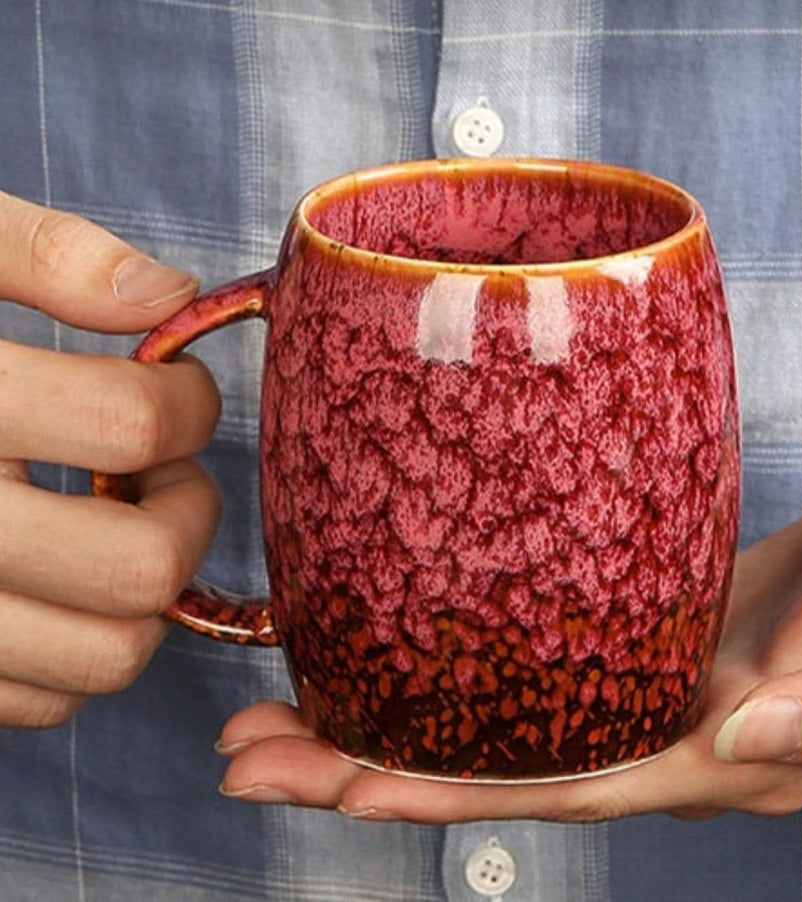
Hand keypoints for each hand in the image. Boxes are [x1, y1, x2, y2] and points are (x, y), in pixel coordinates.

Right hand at [0, 191, 220, 726]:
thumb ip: (44, 255)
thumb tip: (168, 296)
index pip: (129, 422)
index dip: (189, 398)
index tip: (177, 385)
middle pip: (140, 566)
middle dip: (187, 509)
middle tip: (161, 467)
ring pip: (108, 654)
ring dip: (150, 591)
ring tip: (118, 522)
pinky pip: (46, 699)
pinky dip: (84, 644)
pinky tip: (63, 579)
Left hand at [217, 479, 801, 820]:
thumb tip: (738, 738)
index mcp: (715, 753)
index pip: (552, 788)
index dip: (439, 792)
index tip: (331, 784)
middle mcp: (659, 730)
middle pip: (494, 765)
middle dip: (368, 765)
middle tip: (250, 751)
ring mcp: (642, 679)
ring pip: (496, 715)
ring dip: (390, 714)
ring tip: (284, 706)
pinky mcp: (639, 628)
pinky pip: (528, 662)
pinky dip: (454, 666)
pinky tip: (398, 653)